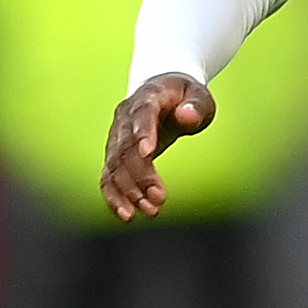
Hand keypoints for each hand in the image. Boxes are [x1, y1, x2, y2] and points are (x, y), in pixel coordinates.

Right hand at [101, 73, 213, 220]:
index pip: (142, 114)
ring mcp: (117, 136)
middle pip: (126, 147)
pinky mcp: (116, 154)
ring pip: (115, 165)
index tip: (148, 153)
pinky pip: (109, 176)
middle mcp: (125, 117)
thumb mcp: (199, 96)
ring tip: (150, 210)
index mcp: (148, 98)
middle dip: (141, 174)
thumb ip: (196, 106)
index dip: (143, 133)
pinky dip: (114, 196)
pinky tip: (126, 214)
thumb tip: (187, 115)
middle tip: (159, 197)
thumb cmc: (184, 96)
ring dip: (129, 190)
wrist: (161, 93)